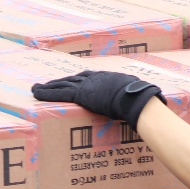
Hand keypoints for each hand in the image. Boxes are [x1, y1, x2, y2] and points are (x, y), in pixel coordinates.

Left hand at [31, 71, 163, 126]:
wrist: (136, 100)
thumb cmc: (142, 101)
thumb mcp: (139, 97)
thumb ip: (138, 102)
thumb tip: (154, 111)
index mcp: (109, 78)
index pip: (90, 77)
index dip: (80, 79)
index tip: (73, 81)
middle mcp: (96, 77)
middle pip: (73, 78)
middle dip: (60, 81)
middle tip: (48, 84)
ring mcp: (87, 84)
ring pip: (62, 84)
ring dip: (48, 86)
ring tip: (36, 89)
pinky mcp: (80, 93)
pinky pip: (59, 92)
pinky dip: (46, 92)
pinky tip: (36, 93)